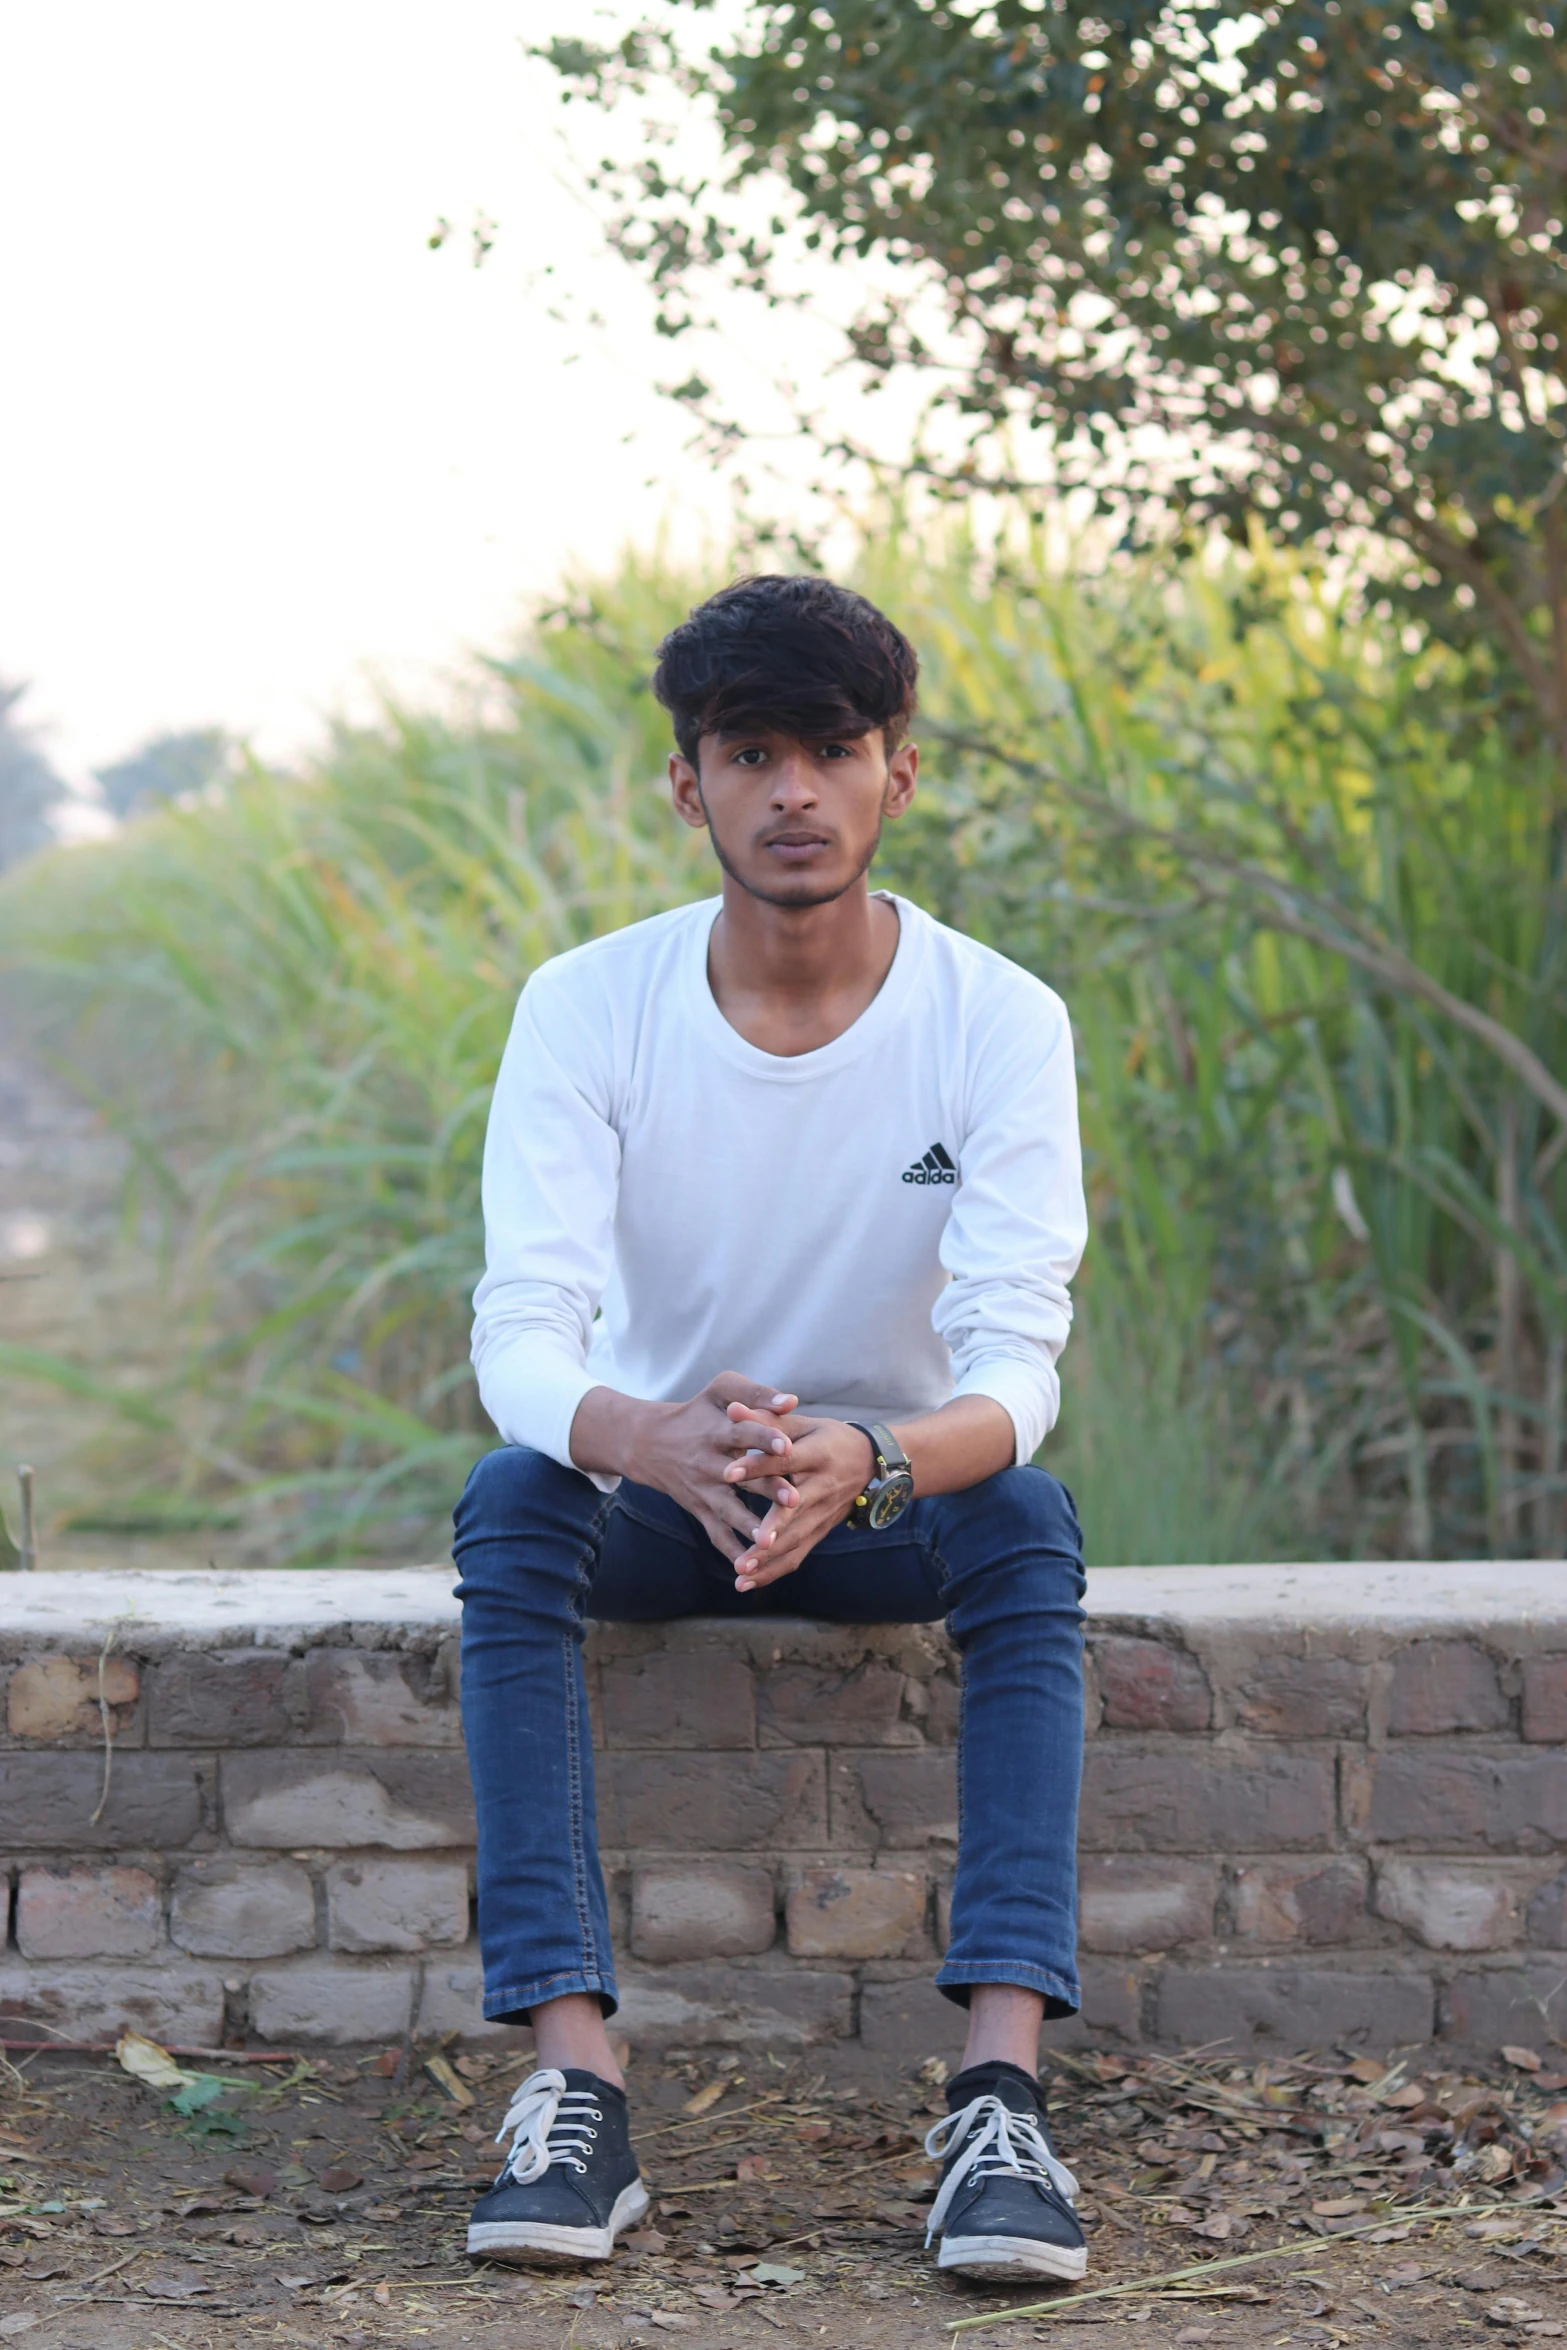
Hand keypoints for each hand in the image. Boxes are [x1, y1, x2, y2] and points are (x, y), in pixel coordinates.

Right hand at [571, 1372, 801, 1564]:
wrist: (647, 1442)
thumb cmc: (695, 1412)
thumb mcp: (719, 1391)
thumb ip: (755, 1393)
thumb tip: (793, 1401)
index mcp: (719, 1430)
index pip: (744, 1433)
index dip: (765, 1438)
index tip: (788, 1445)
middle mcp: (711, 1462)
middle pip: (743, 1476)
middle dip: (768, 1488)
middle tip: (795, 1499)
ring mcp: (704, 1489)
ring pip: (729, 1510)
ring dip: (749, 1526)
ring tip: (770, 1541)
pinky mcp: (699, 1509)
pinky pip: (715, 1533)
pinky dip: (731, 1551)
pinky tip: (749, 1569)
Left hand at [724, 1412, 877, 1592]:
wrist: (873, 1465)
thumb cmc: (830, 1438)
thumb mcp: (803, 1424)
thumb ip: (766, 1419)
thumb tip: (732, 1409)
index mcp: (817, 1454)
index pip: (785, 1460)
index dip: (757, 1466)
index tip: (728, 1473)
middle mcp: (822, 1487)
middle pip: (795, 1510)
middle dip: (772, 1528)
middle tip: (748, 1543)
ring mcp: (823, 1514)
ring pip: (796, 1539)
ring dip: (769, 1559)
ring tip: (741, 1571)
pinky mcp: (819, 1532)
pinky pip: (797, 1555)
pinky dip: (773, 1571)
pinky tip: (747, 1582)